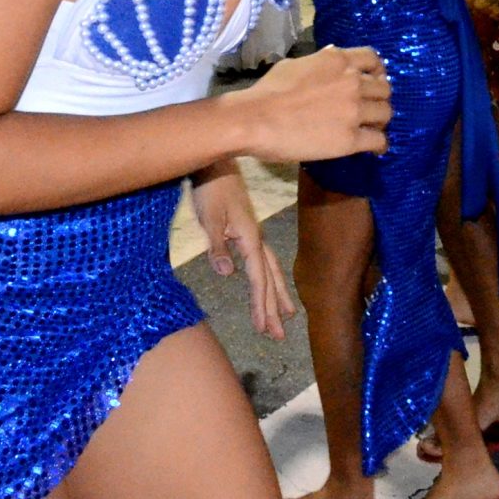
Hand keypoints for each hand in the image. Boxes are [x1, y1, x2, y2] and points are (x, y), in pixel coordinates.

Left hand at [191, 168, 297, 338]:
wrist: (215, 162)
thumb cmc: (210, 189)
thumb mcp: (210, 217)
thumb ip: (217, 245)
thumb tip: (228, 274)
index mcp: (250, 239)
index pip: (258, 278)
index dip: (261, 305)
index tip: (263, 330)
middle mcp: (256, 239)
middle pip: (270, 279)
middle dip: (275, 307)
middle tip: (279, 336)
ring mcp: (253, 234)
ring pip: (270, 269)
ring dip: (277, 294)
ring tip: (288, 315)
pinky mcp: (246, 229)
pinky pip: (263, 260)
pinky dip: (268, 276)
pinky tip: (266, 282)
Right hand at [235, 45, 390, 162]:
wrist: (255, 119)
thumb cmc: (269, 91)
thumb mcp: (296, 63)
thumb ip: (320, 60)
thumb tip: (333, 54)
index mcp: (338, 60)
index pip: (374, 59)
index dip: (378, 72)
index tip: (374, 82)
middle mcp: (352, 81)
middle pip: (384, 88)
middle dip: (379, 99)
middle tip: (371, 110)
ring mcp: (354, 110)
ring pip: (386, 113)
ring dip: (380, 121)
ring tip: (372, 129)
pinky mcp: (350, 138)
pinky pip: (378, 140)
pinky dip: (379, 145)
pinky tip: (374, 149)